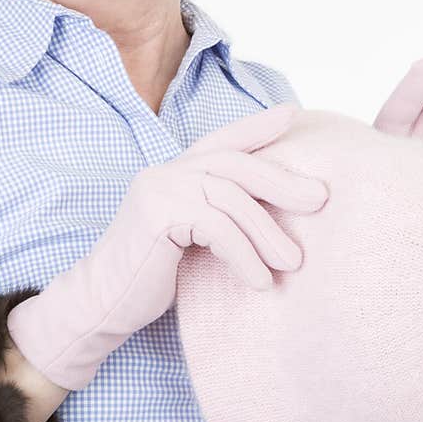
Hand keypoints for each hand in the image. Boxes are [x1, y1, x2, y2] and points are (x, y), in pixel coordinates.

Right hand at [6, 104, 327, 390]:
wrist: (102, 305)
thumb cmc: (149, 279)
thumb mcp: (191, 241)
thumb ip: (218, 219)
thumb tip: (275, 223)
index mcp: (175, 174)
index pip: (223, 142)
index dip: (257, 127)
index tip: (293, 115)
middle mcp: (166, 172)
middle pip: (237, 165)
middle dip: (282, 181)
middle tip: (320, 199)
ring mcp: (159, 188)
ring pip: (232, 198)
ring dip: (268, 233)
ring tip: (293, 263)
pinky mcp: (158, 214)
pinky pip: (218, 228)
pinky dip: (245, 257)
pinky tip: (261, 283)